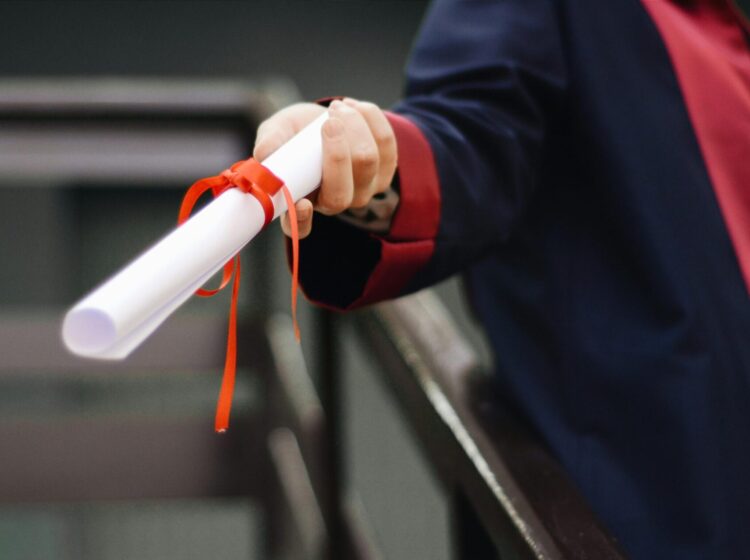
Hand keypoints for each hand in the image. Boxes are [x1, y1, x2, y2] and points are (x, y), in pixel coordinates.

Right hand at [253, 98, 397, 238]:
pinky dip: (370, 118)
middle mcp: (334, 204)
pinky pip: (386, 143)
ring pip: (367, 161)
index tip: (302, 203)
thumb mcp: (276, 132)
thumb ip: (270, 143)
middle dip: (337, 152)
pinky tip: (353, 107)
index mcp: (301, 204)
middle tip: (328, 121)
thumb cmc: (295, 133)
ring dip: (354, 126)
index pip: (300, 227)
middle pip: (341, 192)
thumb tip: (264, 155)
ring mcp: (363, 190)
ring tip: (336, 108)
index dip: (302, 220)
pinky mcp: (385, 170)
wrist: (325, 119)